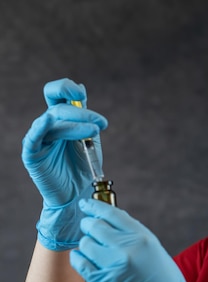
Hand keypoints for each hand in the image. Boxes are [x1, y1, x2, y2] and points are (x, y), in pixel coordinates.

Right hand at [22, 78, 107, 208]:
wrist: (77, 193)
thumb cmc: (82, 167)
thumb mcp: (89, 138)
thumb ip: (85, 117)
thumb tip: (81, 88)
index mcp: (60, 119)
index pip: (57, 93)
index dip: (68, 88)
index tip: (83, 96)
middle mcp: (47, 125)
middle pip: (57, 105)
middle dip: (81, 112)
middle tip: (100, 123)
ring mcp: (38, 138)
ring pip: (53, 119)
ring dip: (76, 124)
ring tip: (95, 131)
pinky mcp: (32, 153)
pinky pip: (33, 137)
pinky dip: (40, 127)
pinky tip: (48, 122)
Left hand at [70, 199, 207, 281]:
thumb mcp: (156, 252)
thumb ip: (135, 237)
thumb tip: (112, 224)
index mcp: (144, 238)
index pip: (112, 213)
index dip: (95, 206)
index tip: (86, 205)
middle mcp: (127, 249)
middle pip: (94, 226)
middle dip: (89, 225)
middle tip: (88, 228)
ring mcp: (113, 266)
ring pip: (85, 243)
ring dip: (86, 244)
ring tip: (92, 250)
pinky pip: (80, 263)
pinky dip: (79, 259)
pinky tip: (84, 260)